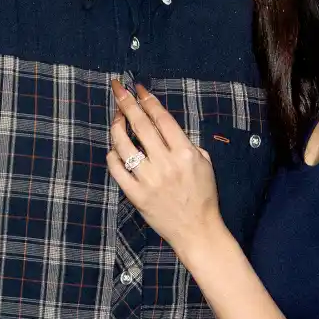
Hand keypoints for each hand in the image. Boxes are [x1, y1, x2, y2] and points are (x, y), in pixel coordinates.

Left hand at [106, 80, 225, 258]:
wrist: (198, 230)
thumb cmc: (203, 195)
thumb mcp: (205, 163)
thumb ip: (186, 143)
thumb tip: (163, 126)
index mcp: (185, 153)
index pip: (161, 118)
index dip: (148, 100)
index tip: (138, 88)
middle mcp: (165, 164)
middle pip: (140, 125)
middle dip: (126, 102)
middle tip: (117, 88)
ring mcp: (149, 180)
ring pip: (124, 145)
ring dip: (116, 126)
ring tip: (116, 116)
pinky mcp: (137, 195)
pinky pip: (117, 170)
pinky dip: (113, 156)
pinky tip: (114, 148)